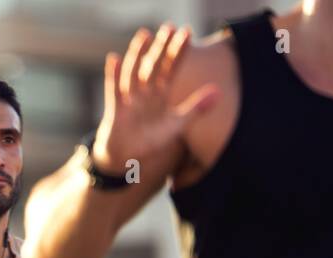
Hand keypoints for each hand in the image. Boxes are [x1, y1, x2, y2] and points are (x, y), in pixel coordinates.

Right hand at [93, 23, 218, 174]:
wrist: (128, 157)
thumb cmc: (152, 139)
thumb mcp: (177, 125)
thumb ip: (196, 108)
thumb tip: (218, 91)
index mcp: (162, 94)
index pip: (172, 69)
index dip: (179, 52)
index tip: (188, 32)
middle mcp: (146, 93)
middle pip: (154, 66)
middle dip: (162, 48)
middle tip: (169, 26)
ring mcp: (131, 99)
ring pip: (135, 73)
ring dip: (138, 54)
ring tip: (144, 34)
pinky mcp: (116, 110)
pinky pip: (114, 90)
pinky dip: (113, 75)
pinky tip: (114, 59)